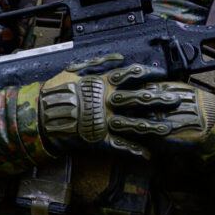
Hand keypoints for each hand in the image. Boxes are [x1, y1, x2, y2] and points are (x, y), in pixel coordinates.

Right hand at [38, 54, 214, 157]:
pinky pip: (119, 146)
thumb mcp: (74, 69)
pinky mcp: (98, 139)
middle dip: (158, 99)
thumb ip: (98, 63)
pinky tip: (148, 155)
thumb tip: (119, 58)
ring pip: (133, 123)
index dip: (148, 74)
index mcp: (102, 83)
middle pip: (138, 99)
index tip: (163, 74)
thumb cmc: (56, 90)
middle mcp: (106, 102)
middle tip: (175, 99)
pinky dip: (134, 151)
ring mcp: (104, 122)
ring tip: (168, 130)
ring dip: (152, 127)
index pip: (130, 75)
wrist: (39, 115)